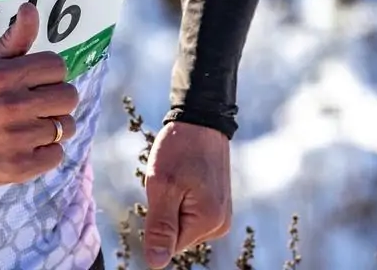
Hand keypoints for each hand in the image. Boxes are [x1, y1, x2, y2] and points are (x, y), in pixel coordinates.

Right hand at [0, 1, 77, 185]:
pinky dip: (46, 151)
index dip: (50, 73)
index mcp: (4, 77)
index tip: (37, 81)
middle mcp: (12, 106)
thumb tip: (30, 7)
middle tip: (38, 104)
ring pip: (66, 126)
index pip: (57, 66)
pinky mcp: (20, 166)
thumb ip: (15, 37)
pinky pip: (57, 154)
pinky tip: (28, 145)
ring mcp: (17, 139)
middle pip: (69, 96)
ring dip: (53, 126)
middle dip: (56, 99)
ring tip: (31, 126)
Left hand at [142, 121, 231, 268]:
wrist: (201, 121)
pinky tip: (184, 179)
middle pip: (176, 235)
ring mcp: (221, 216)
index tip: (163, 191)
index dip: (157, 220)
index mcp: (209, 223)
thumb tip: (155, 263)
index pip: (169, 245)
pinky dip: (180, 199)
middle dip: (164, 211)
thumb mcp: (162, 186)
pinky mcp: (218, 207)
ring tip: (178, 177)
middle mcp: (220, 225)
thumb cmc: (180, 149)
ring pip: (181, 224)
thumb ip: (160, 228)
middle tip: (169, 181)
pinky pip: (189, 214)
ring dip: (171, 204)